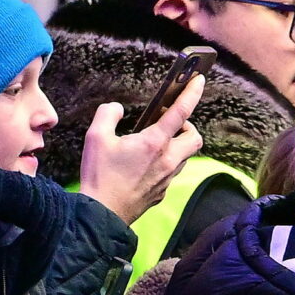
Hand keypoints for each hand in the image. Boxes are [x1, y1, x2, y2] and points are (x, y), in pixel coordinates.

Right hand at [79, 86, 204, 225]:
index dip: (191, 93)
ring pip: (186, 156)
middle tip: (168, 122)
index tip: (199, 80)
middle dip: (187, 126)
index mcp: (154, 143)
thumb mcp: (95, 137)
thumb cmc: (99, 175)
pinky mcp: (163, 191)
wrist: (102, 214)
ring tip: (155, 141)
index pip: (180, 113)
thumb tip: (117, 109)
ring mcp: (167, 178)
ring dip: (177, 144)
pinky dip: (167, 161)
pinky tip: (147, 162)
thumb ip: (107, 115)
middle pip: (195, 138)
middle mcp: (167, 160)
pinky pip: (173, 171)